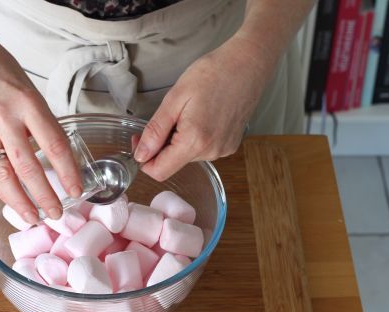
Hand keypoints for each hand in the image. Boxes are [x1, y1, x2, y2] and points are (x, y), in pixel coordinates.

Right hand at [0, 35, 81, 222]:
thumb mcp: (28, 89)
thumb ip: (39, 121)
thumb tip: (54, 152)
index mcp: (27, 103)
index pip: (54, 144)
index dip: (68, 172)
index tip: (77, 189)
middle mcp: (5, 119)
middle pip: (29, 167)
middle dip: (46, 196)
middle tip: (57, 214)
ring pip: (4, 176)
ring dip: (21, 202)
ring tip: (34, 218)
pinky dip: (1, 190)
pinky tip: (11, 202)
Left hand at [133, 36, 273, 180]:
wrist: (248, 63)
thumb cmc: (212, 74)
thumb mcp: (175, 98)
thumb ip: (156, 131)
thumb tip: (141, 155)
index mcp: (195, 141)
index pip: (160, 172)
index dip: (144, 159)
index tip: (140, 139)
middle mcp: (211, 152)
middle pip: (173, 163)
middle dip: (162, 145)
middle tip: (167, 116)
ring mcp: (223, 151)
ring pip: (187, 157)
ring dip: (179, 140)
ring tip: (188, 112)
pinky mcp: (230, 145)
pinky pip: (203, 150)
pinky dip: (194, 138)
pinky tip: (201, 116)